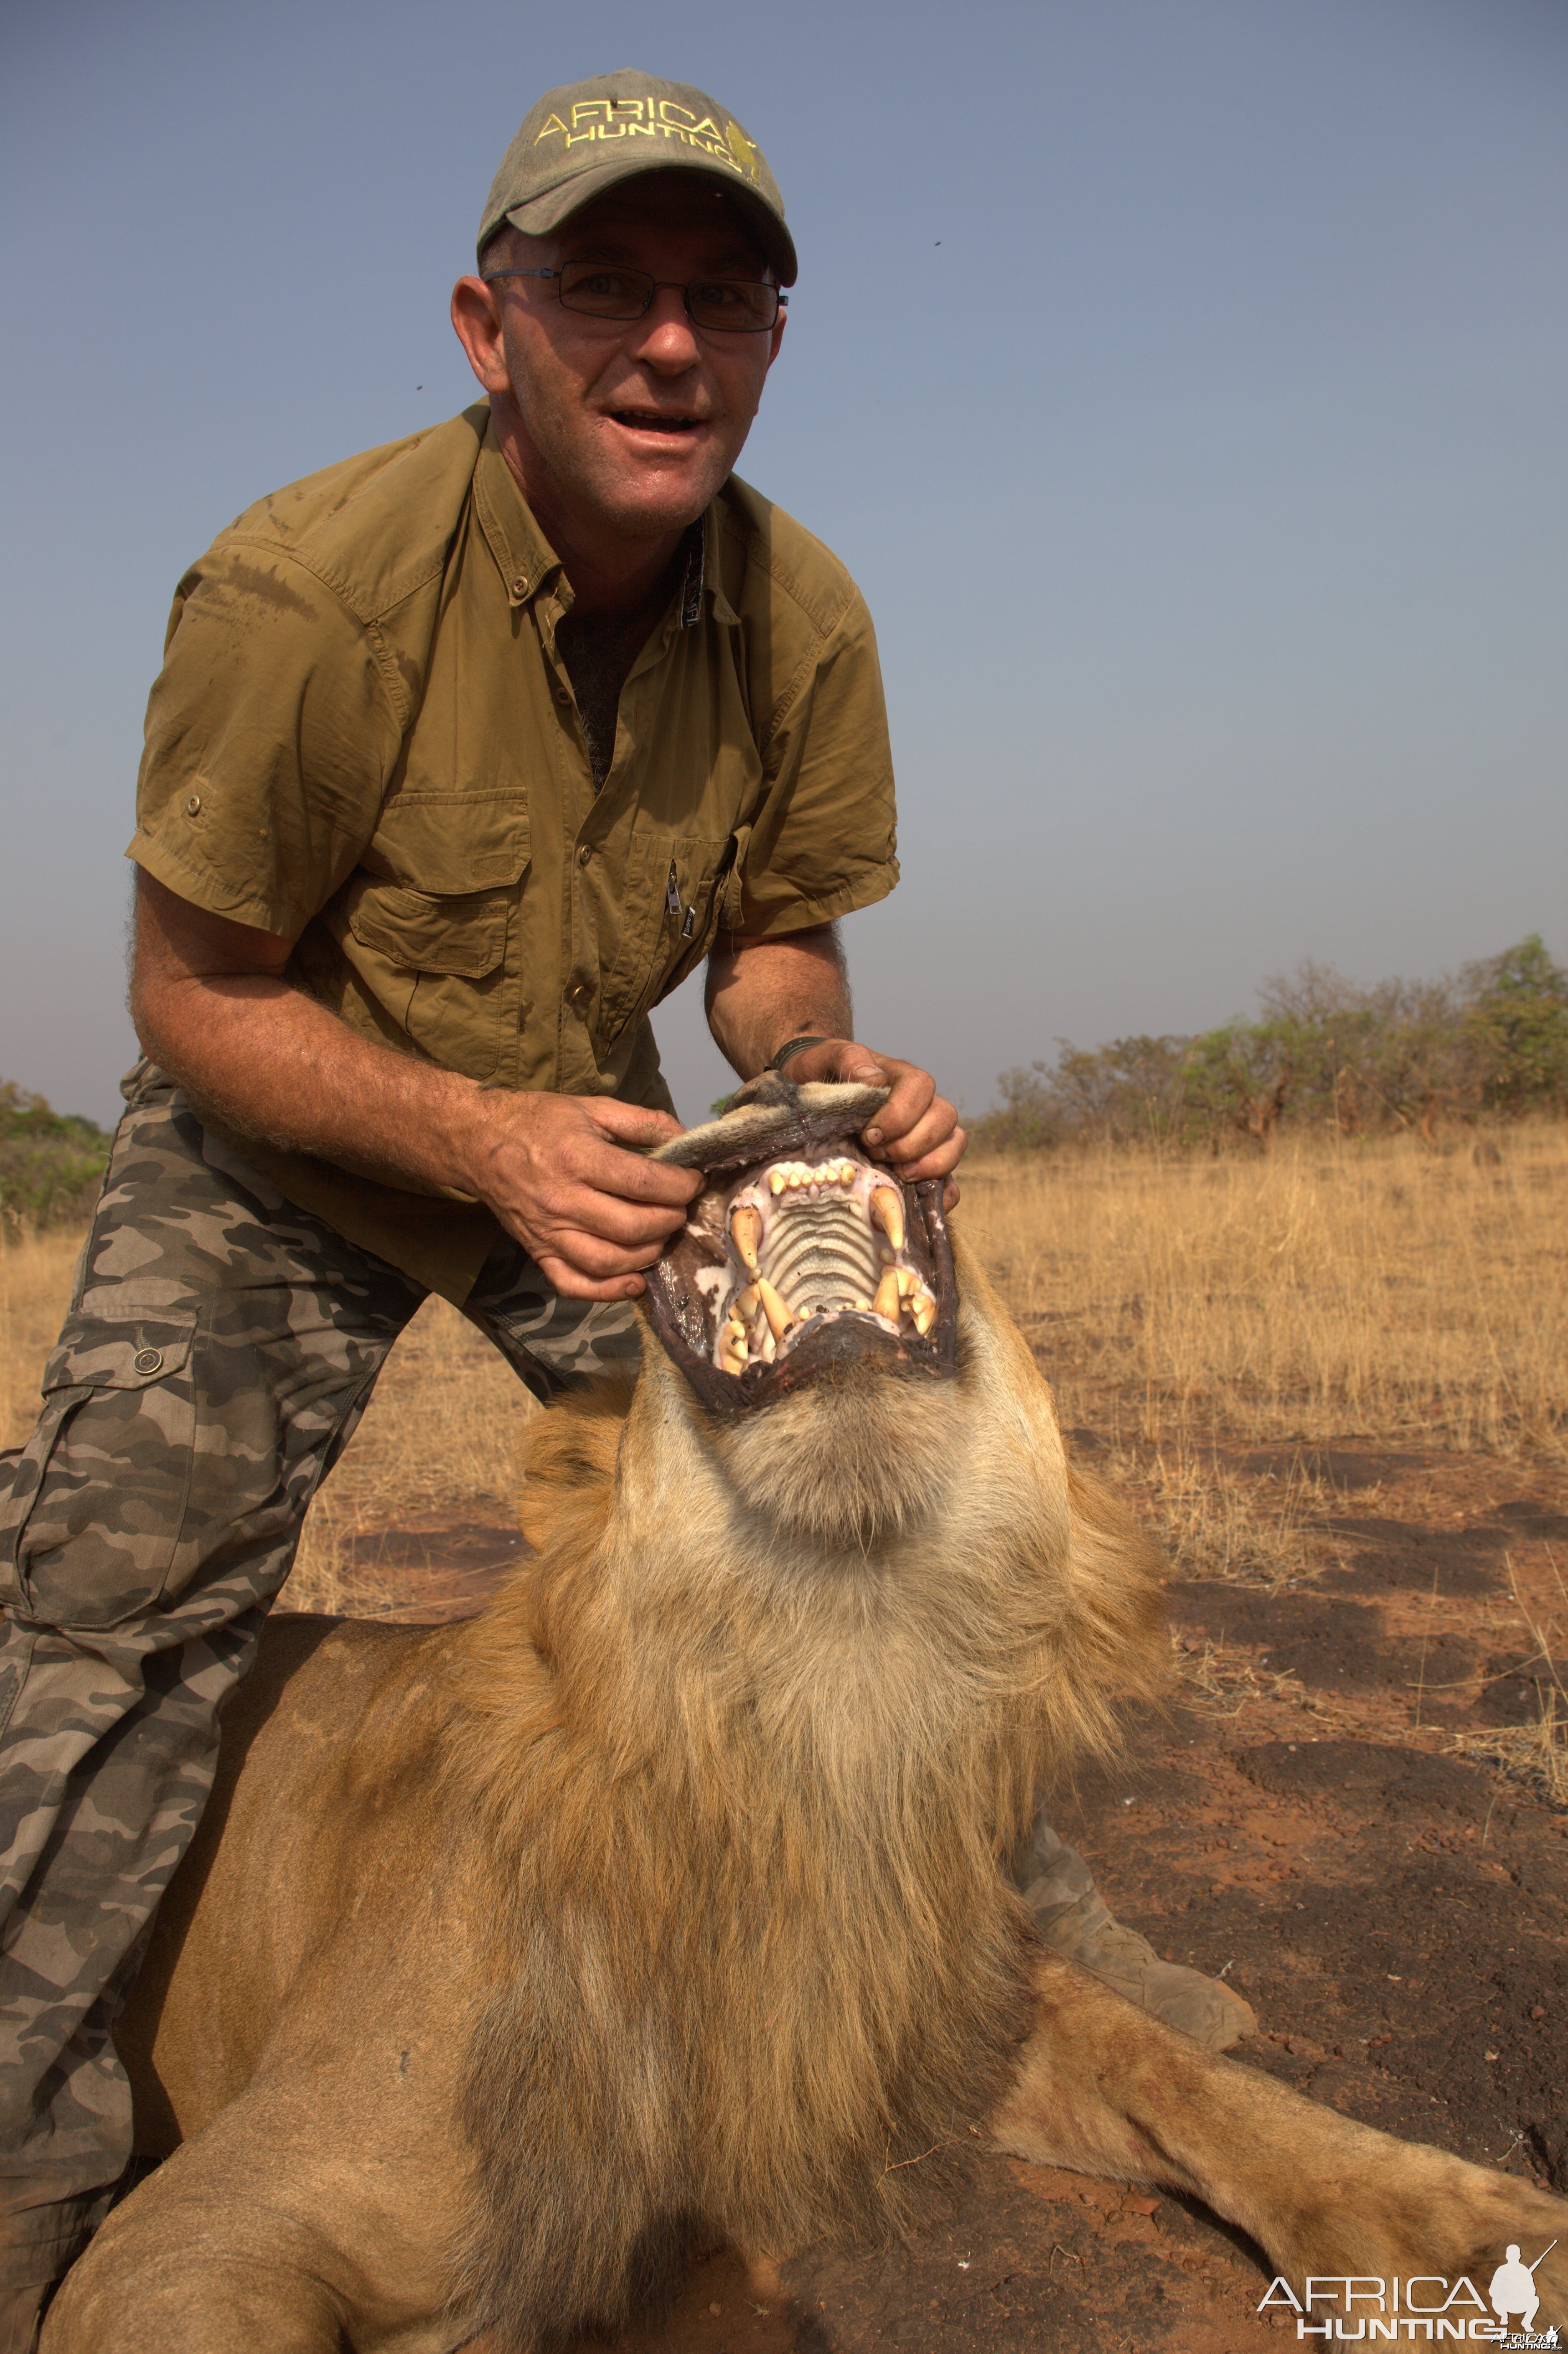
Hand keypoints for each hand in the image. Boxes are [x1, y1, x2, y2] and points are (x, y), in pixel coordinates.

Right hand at [454, 1090, 700, 1299]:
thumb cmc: (538, 1122)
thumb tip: (685, 1141)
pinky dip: (608, 1291)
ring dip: (648, 1254)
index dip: (680, 1185)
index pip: (644, 1182)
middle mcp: (563, 1200)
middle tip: (680, 1208)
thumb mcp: (592, 1107)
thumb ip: (642, 1122)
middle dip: (670, 1219)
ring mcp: (549, 1232)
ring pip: (609, 1260)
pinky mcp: (538, 1252)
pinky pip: (574, 1284)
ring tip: (661, 1236)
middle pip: (633, 1227)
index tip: (693, 1181)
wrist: (477, 1141)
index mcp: (578, 1158)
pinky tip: (635, 1281)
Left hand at [776, 1041, 965, 1202]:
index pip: (921, 1087)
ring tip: (899, 1174)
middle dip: (913, 1142)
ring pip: (954, 1143)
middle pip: (944, 1117)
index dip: (901, 1114)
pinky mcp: (923, 1162)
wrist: (810, 1096)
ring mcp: (926, 1134)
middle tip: (878, 1154)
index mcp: (900, 1076)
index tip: (869, 1134)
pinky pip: (949, 1177)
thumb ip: (849, 1060)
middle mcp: (921, 1105)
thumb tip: (877, 1080)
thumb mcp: (826, 1058)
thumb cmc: (821, 1074)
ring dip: (932, 1163)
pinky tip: (920, 1201)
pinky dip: (943, 1192)